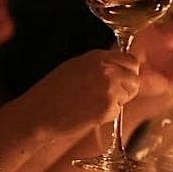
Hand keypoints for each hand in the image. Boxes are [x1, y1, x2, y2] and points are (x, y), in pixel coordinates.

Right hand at [25, 50, 141, 136]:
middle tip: (110, 97)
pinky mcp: (107, 107)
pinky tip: (89, 115)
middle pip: (135, 77)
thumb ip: (99, 65)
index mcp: (97, 57)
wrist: (38, 115)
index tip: (121, 80)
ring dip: (118, 101)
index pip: (130, 60)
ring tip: (94, 105)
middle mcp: (106, 69)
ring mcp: (109, 88)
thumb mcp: (74, 68)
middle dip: (128, 87)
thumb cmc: (50, 93)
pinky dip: (108, 115)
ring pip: (129, 94)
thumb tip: (119, 67)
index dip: (128, 72)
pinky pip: (118, 110)